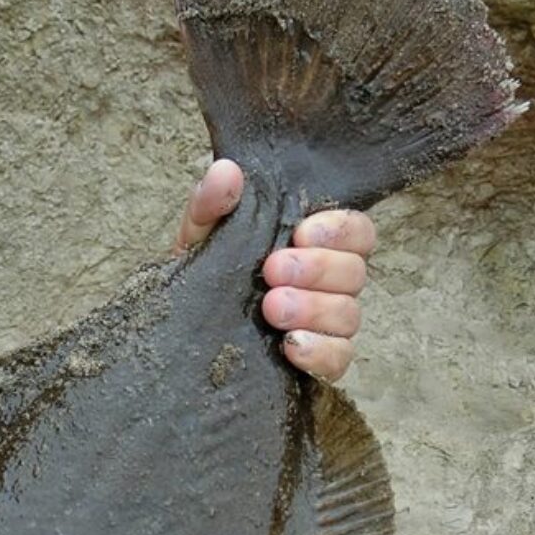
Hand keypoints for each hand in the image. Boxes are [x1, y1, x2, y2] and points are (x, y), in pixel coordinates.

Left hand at [176, 159, 375, 382]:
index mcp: (314, 244)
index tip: (300, 232)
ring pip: (349, 316)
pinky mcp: (315, 363)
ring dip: (314, 309)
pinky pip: (338, 360)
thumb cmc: (203, 270)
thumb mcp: (201, 231)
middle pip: (356, 273)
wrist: (177, 326)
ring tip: (271, 307)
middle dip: (318, 269)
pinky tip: (290, 345)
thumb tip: (227, 172)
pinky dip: (320, 352)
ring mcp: (324, 325)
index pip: (357, 231)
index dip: (339, 230)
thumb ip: (212, 200)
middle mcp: (328, 283)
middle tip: (273, 271)